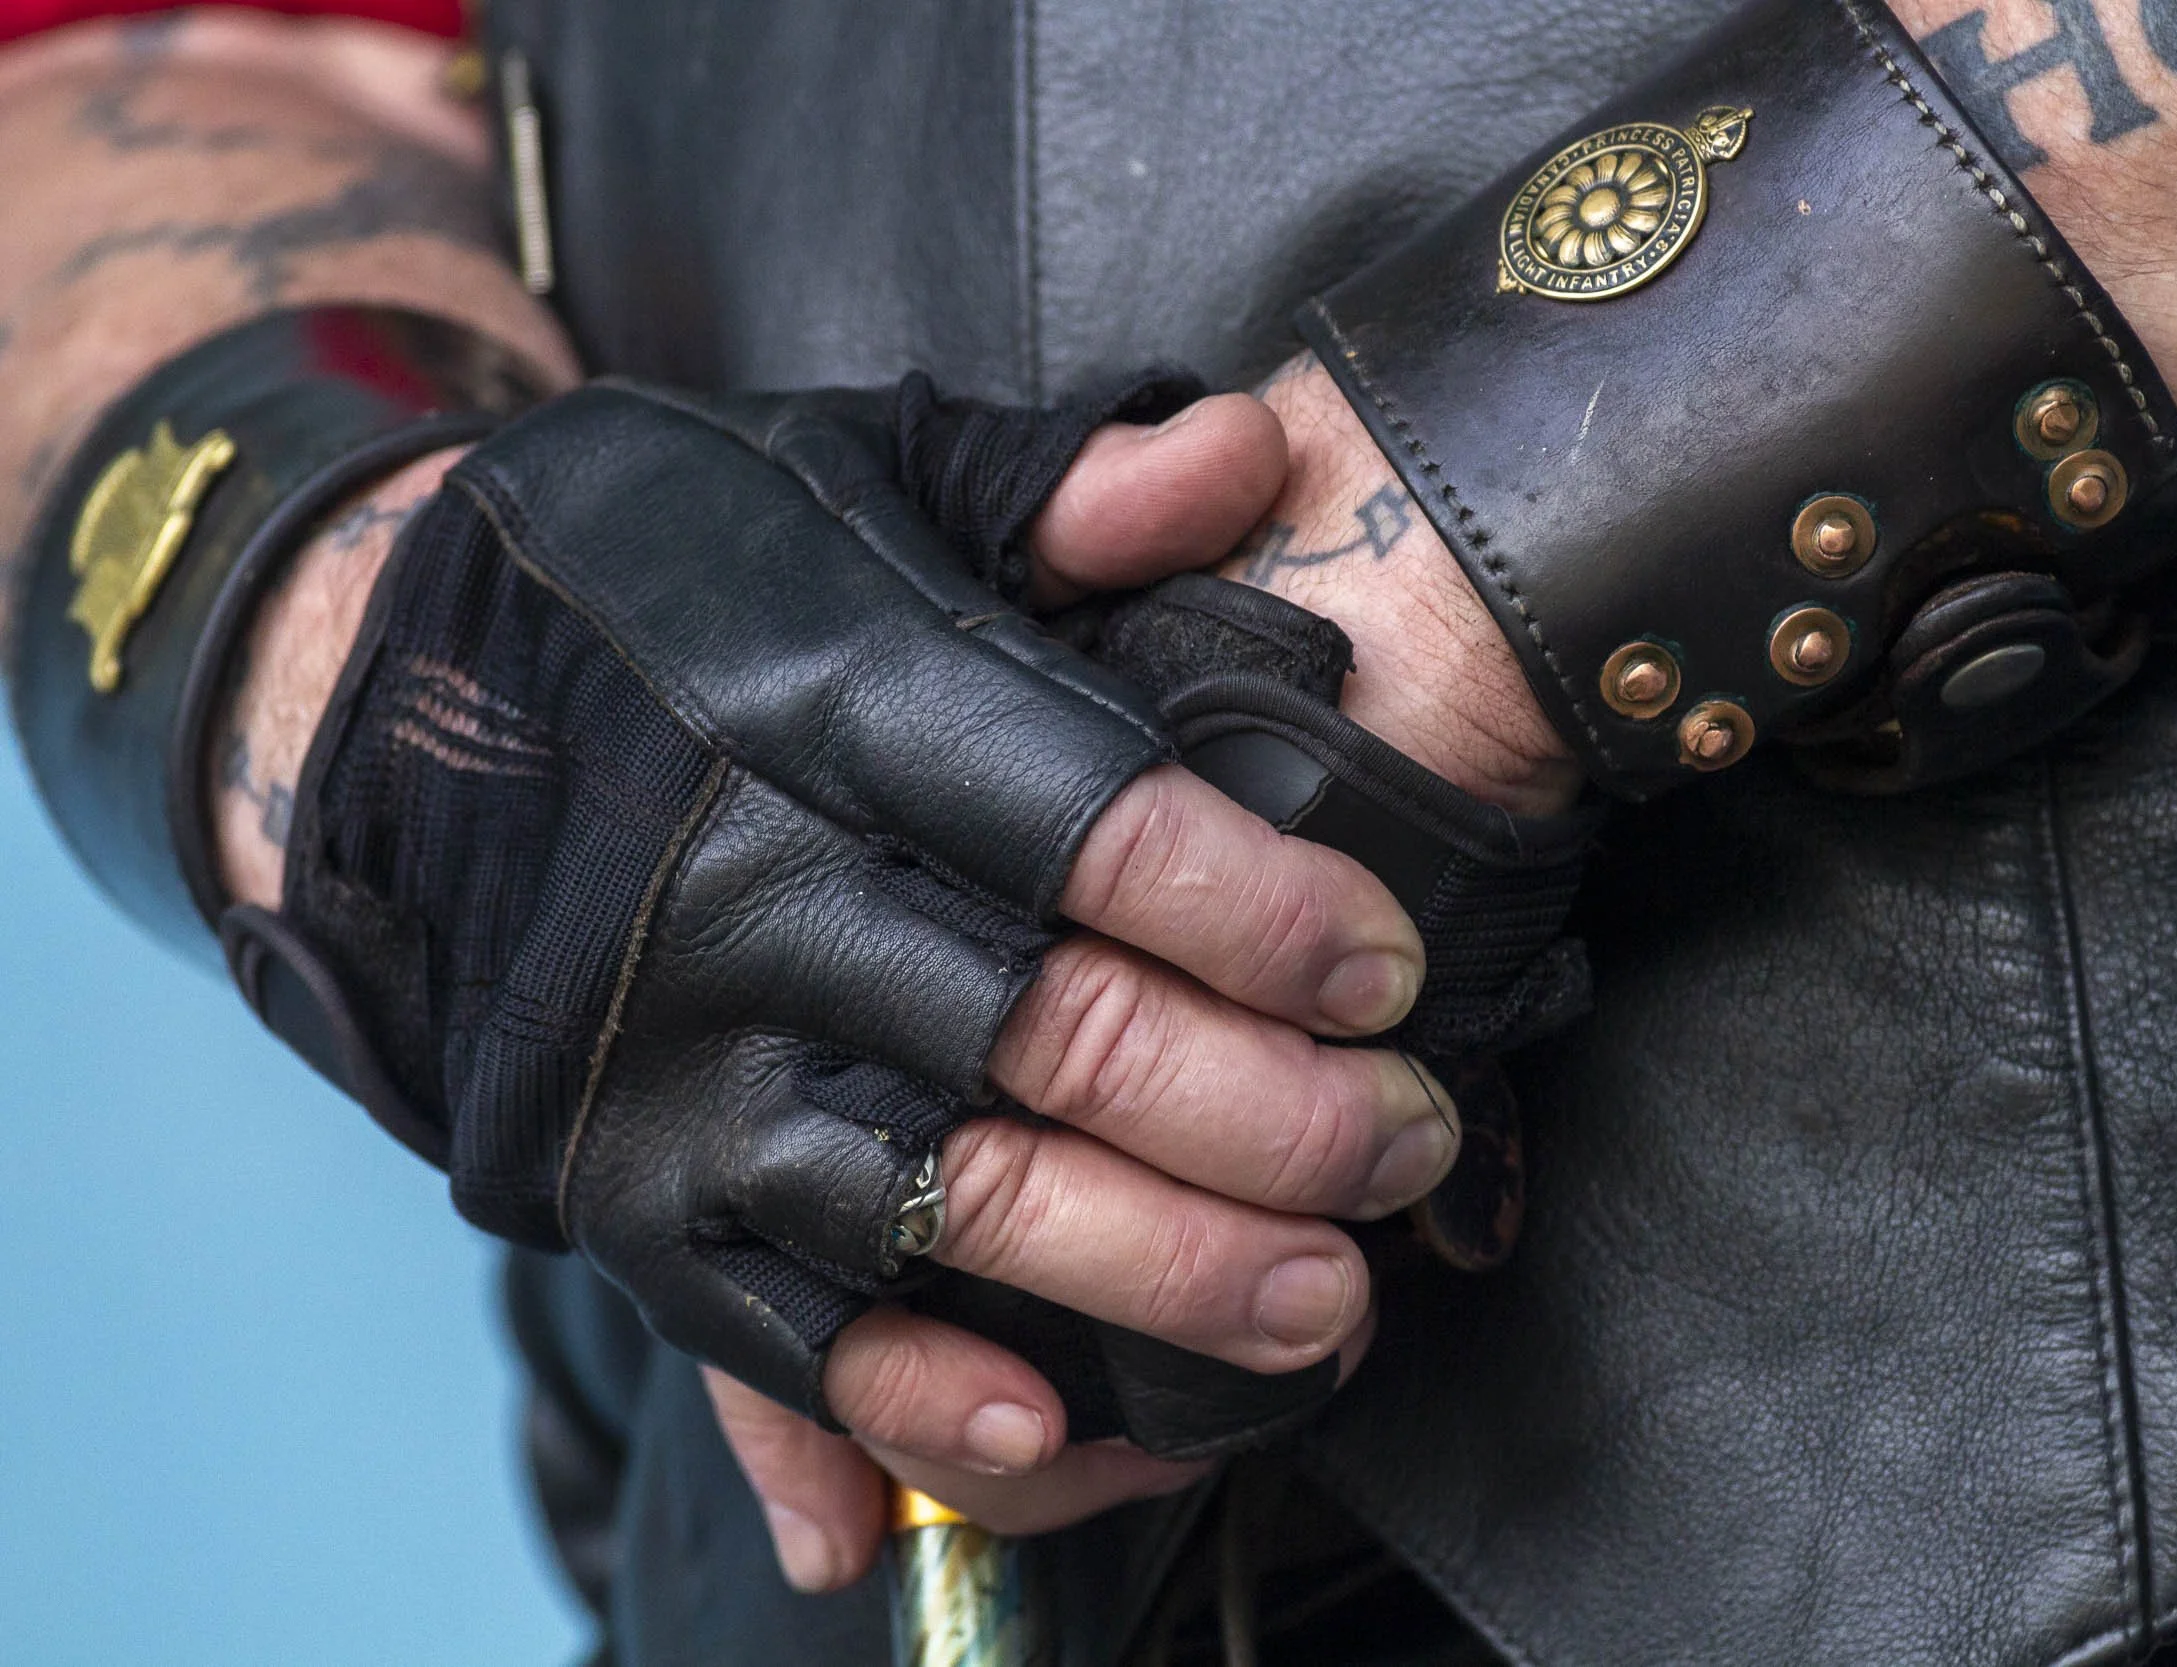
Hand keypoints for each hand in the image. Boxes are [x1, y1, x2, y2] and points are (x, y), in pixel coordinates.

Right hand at [706, 366, 1570, 1588]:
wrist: (377, 697)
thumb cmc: (658, 574)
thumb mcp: (847, 469)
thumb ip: (1061, 483)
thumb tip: (1259, 460)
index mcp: (823, 695)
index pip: (1082, 821)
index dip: (1259, 911)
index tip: (1389, 974)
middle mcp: (741, 888)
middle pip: (1052, 1037)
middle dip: (1270, 1115)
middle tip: (1407, 1148)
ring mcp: (670, 1059)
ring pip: (946, 1201)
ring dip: (1155, 1273)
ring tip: (1321, 1303)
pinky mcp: (612, 1183)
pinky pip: (774, 1329)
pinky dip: (911, 1400)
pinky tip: (1056, 1432)